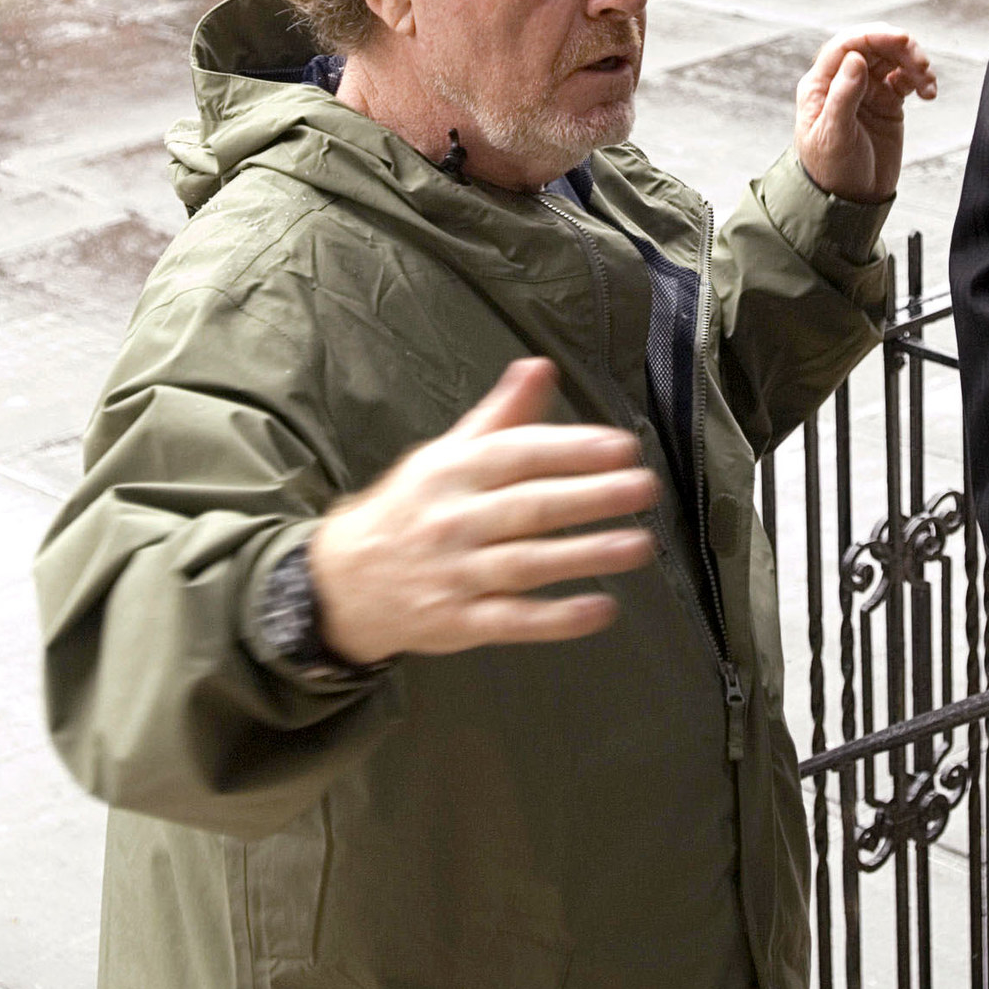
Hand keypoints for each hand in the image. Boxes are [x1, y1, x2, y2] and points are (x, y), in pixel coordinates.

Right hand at [306, 360, 658, 664]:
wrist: (344, 581)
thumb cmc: (411, 508)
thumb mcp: (445, 454)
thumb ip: (500, 416)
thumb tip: (540, 366)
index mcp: (454, 471)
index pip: (517, 453)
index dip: (571, 449)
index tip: (622, 446)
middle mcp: (454, 519)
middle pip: (529, 506)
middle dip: (590, 496)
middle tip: (644, 488)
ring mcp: (456, 573)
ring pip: (527, 563)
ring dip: (585, 554)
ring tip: (640, 545)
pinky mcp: (459, 622)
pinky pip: (513, 621)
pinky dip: (557, 619)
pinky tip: (602, 609)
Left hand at [793, 27, 938, 204]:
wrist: (851, 201)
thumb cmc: (832, 171)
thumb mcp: (834, 135)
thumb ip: (844, 96)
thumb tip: (855, 58)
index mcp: (820, 85)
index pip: (845, 46)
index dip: (874, 35)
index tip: (902, 38)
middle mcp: (842, 82)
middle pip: (872, 47)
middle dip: (899, 47)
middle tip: (921, 62)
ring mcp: (866, 91)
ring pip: (892, 59)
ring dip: (913, 62)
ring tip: (927, 81)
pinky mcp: (887, 103)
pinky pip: (905, 79)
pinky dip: (920, 80)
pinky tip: (929, 93)